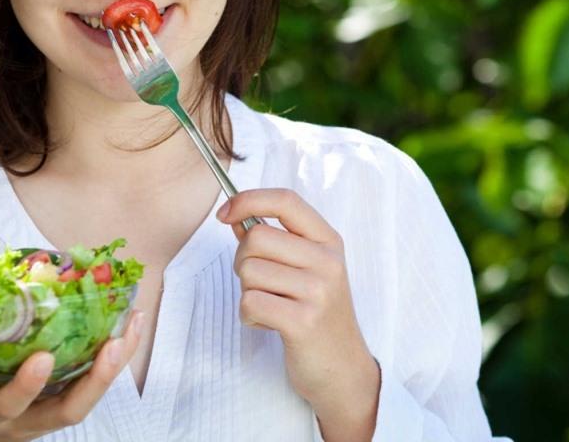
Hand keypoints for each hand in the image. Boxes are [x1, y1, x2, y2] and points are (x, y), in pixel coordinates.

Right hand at [0, 311, 148, 441]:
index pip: (9, 407)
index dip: (26, 387)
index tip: (42, 358)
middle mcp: (29, 418)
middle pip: (70, 411)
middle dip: (93, 382)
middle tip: (112, 345)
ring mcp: (52, 408)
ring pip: (92, 395)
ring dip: (116, 362)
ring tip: (133, 322)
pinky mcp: (68, 393)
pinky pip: (98, 377)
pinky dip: (118, 351)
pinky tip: (132, 318)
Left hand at [218, 189, 379, 440]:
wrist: (343, 369)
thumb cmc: (318, 314)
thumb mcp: (306, 269)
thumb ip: (274, 240)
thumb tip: (235, 216)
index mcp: (329, 241)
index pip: (286, 201)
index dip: (249, 200)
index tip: (224, 213)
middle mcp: (327, 261)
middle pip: (257, 238)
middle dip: (243, 260)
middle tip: (258, 282)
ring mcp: (318, 292)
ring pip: (249, 272)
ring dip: (248, 292)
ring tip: (271, 305)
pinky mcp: (302, 322)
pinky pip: (249, 303)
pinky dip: (249, 315)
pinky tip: (269, 323)